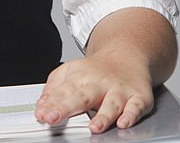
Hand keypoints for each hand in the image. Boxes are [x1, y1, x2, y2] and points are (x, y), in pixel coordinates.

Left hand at [34, 51, 153, 133]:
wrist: (127, 53)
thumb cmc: (97, 69)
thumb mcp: (71, 71)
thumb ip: (54, 89)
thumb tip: (41, 107)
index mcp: (80, 77)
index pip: (63, 92)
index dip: (51, 104)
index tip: (42, 114)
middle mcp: (99, 84)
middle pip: (82, 97)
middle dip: (67, 108)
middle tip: (53, 118)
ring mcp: (119, 90)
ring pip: (111, 104)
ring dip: (103, 116)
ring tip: (94, 127)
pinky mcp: (138, 97)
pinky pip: (136, 107)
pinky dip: (131, 115)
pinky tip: (123, 122)